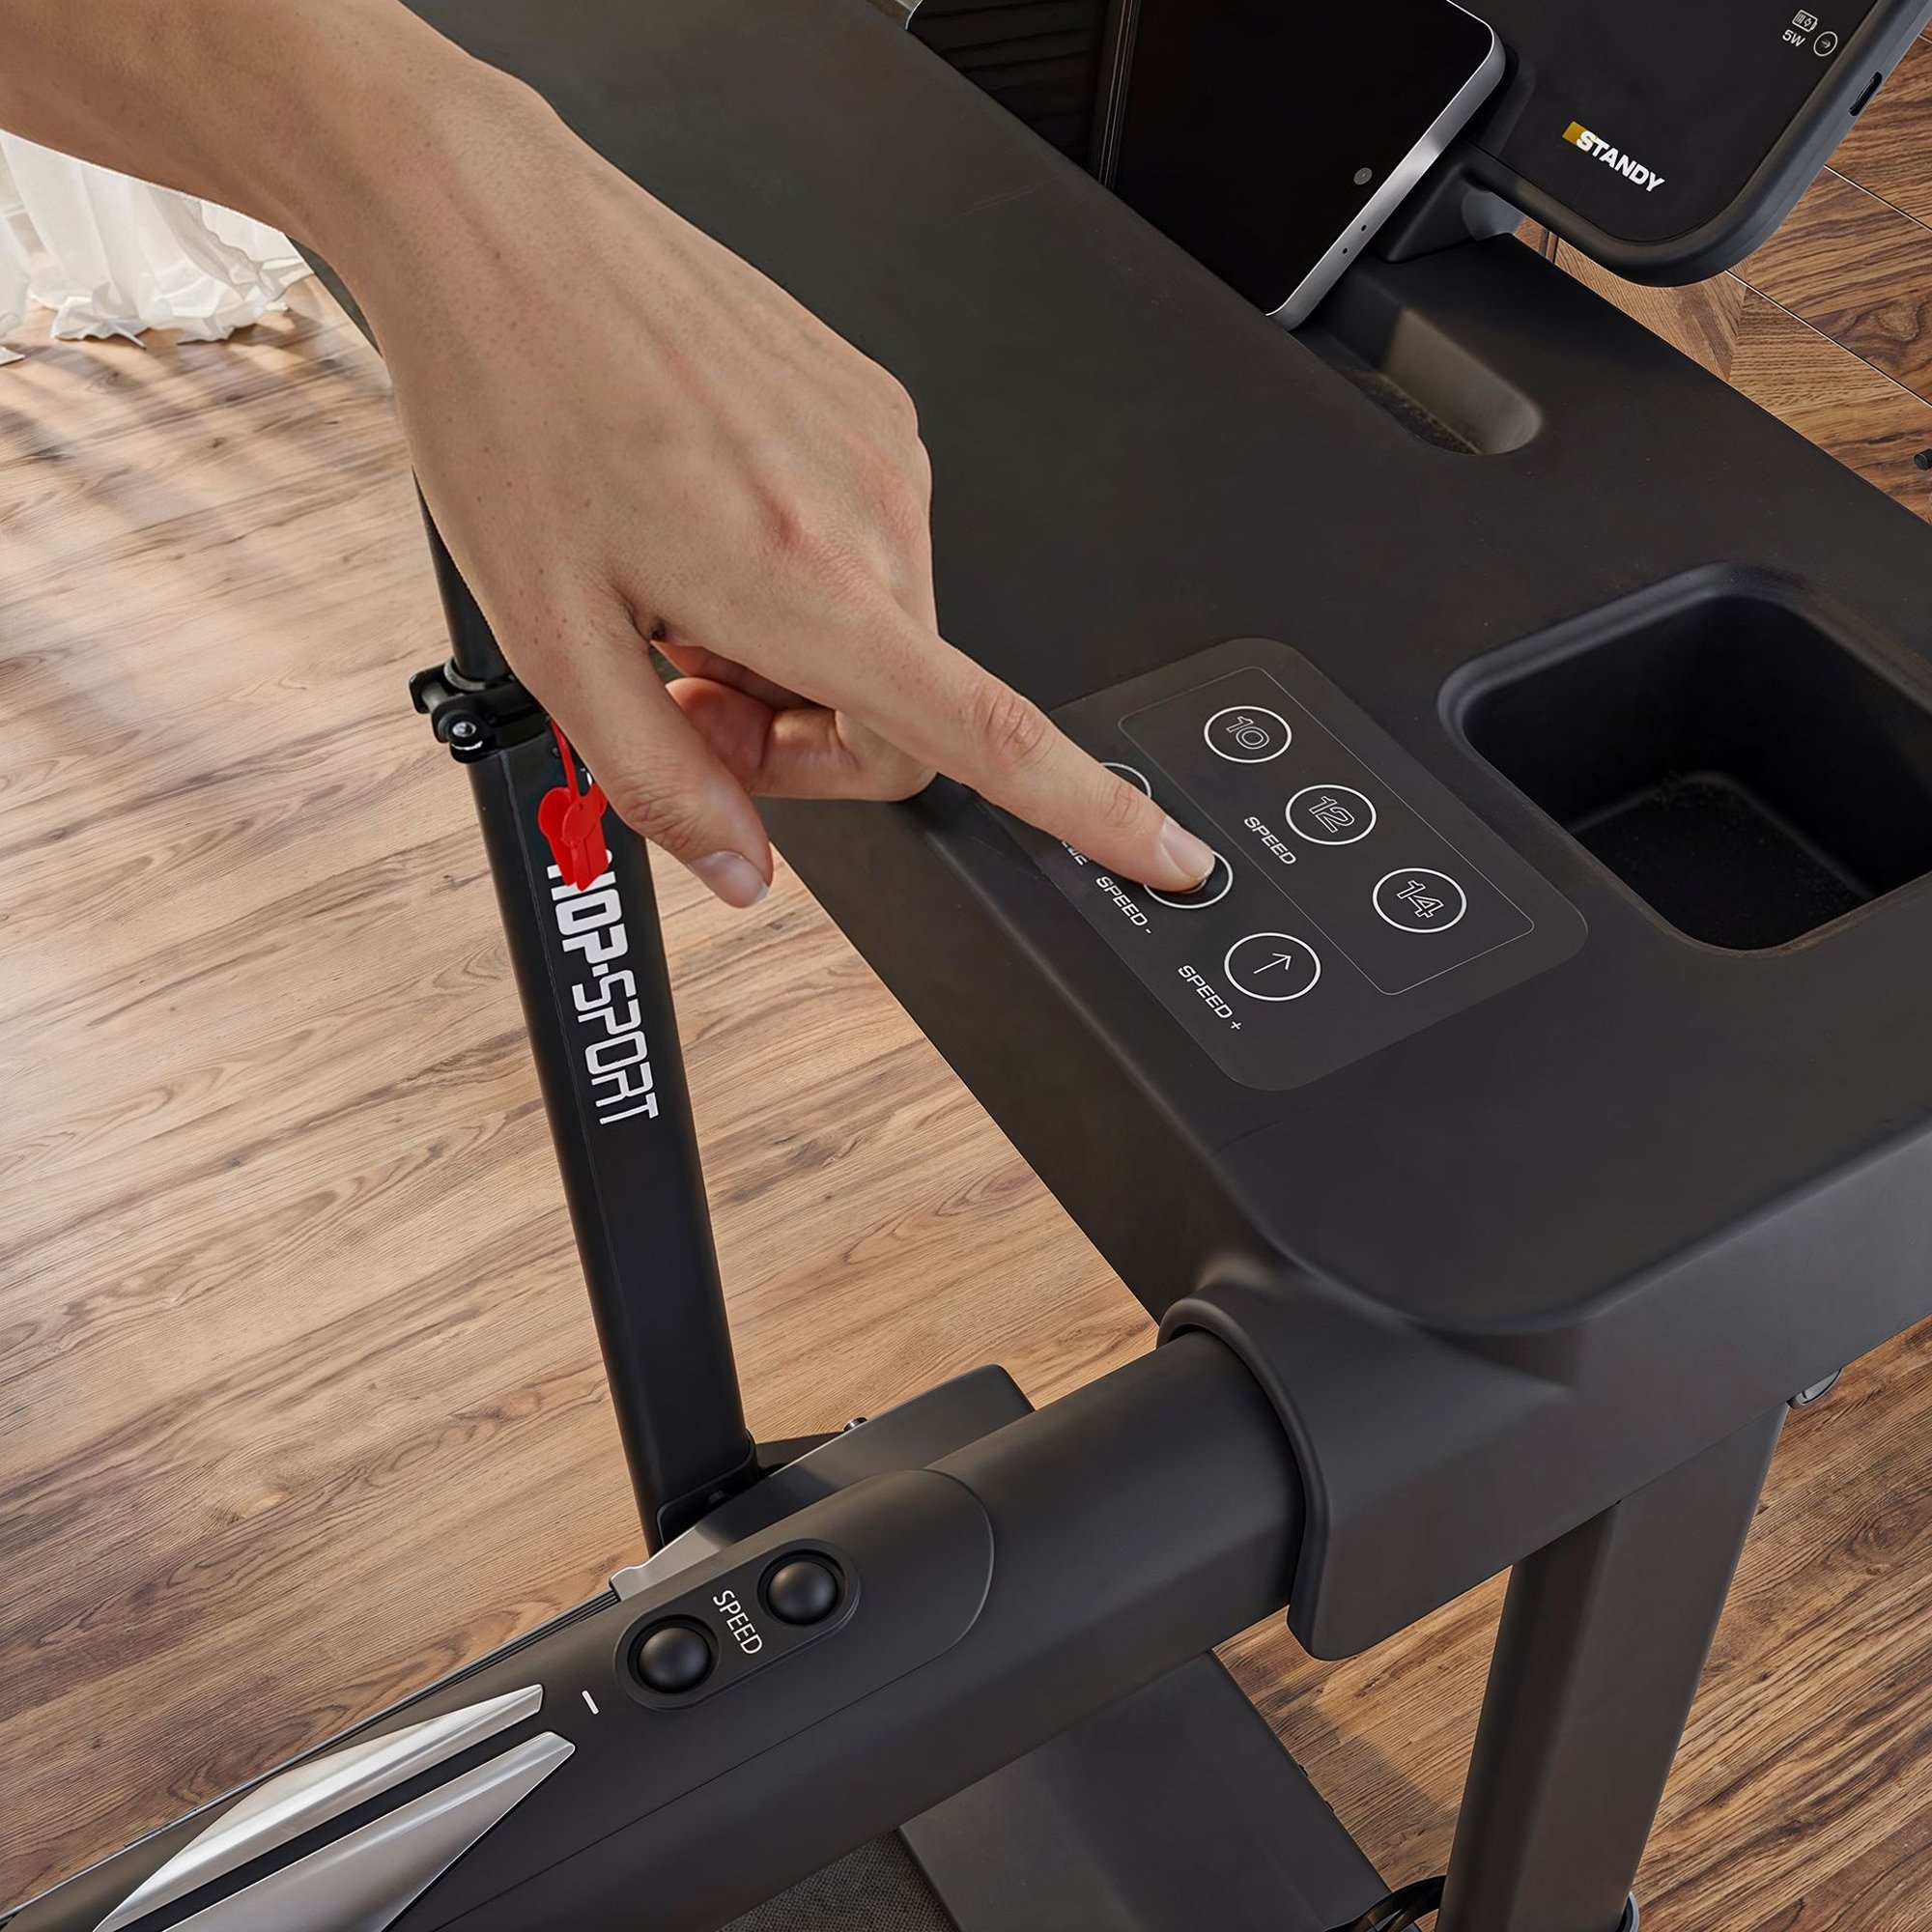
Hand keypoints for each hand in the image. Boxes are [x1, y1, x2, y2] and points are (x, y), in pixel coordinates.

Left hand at [337, 74, 1216, 906]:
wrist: (503, 233)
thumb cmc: (515, 406)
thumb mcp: (555, 639)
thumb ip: (659, 780)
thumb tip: (738, 867)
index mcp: (809, 583)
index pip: (994, 735)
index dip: (1097, 815)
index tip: (1168, 856)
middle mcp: (874, 512)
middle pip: (903, 711)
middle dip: (796, 736)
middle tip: (683, 688)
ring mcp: (881, 450)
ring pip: (884, 629)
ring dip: (790, 650)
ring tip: (677, 588)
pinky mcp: (870, 403)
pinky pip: (868, 544)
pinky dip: (797, 572)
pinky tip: (701, 526)